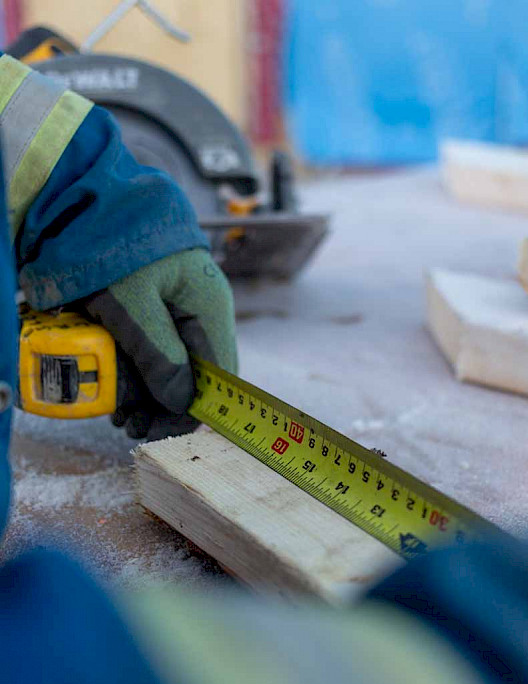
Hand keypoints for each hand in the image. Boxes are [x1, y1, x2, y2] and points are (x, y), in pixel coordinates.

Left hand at [84, 248, 236, 439]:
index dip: (195, 407)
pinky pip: (168, 348)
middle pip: (202, 373)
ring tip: (123, 412)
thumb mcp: (131, 304)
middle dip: (169, 405)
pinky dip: (149, 371)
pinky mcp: (169, 305)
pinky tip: (126, 385)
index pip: (219, 374)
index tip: (161, 429)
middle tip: (133, 426)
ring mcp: (190, 306)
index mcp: (211, 307)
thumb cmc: (117, 246)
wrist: (98, 199)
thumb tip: (182, 401)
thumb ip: (160, 354)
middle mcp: (208, 310)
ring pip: (184, 363)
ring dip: (156, 392)